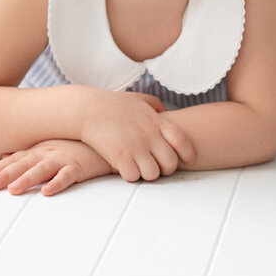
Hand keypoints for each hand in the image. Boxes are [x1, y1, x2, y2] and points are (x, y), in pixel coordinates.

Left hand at [0, 139, 112, 195]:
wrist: (102, 141)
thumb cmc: (74, 145)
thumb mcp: (48, 147)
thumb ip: (26, 153)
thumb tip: (4, 156)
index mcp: (39, 150)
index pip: (15, 159)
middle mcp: (47, 153)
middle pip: (23, 164)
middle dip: (5, 175)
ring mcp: (63, 158)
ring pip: (41, 169)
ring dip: (27, 179)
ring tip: (13, 190)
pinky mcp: (79, 167)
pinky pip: (67, 175)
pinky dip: (57, 182)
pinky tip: (48, 191)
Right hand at [78, 90, 196, 181]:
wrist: (87, 109)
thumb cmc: (113, 104)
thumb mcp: (139, 99)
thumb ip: (156, 105)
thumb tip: (167, 112)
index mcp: (157, 122)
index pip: (183, 142)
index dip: (188, 154)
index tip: (185, 159)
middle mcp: (149, 135)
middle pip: (170, 164)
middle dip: (165, 169)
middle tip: (156, 166)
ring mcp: (135, 147)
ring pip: (153, 174)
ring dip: (146, 173)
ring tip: (139, 166)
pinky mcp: (120, 157)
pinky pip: (133, 177)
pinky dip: (130, 175)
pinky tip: (125, 167)